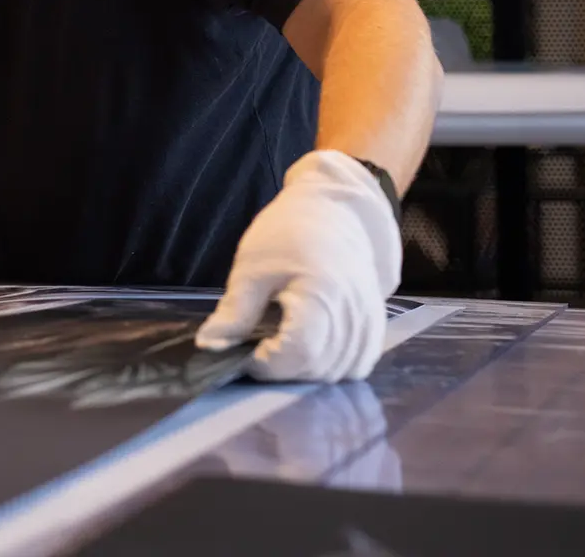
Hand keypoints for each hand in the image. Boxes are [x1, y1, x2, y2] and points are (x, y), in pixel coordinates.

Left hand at [195, 149, 400, 381]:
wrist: (335, 210)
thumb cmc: (289, 232)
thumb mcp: (251, 269)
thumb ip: (234, 313)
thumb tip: (208, 345)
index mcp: (322, 297)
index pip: (298, 355)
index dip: (266, 364)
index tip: (244, 353)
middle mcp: (353, 315)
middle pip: (317, 369)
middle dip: (281, 369)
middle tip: (257, 346)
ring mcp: (370, 323)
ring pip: (337, 373)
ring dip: (304, 371)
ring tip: (280, 344)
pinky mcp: (376, 327)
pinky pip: (356, 365)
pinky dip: (329, 366)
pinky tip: (307, 349)